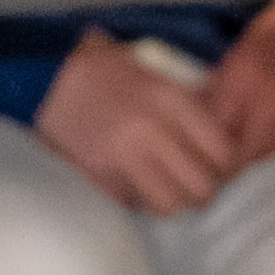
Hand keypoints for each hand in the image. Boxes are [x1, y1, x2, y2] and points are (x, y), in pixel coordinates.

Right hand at [33, 29, 236, 215]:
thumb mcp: (154, 74)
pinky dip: (134, 200)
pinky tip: (131, 184)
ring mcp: (122, 157)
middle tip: (194, 186)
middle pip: (201, 187)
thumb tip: (223, 132)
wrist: (46, 75)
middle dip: (202, 191)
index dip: (227, 167)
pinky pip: (131, 203)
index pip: (222, 152)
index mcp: (171, 101)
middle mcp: (152, 131)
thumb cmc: (103, 70)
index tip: (220, 169)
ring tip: (164, 191)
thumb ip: (188, 104)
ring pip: (169, 204)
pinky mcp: (97, 176)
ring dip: (170, 201)